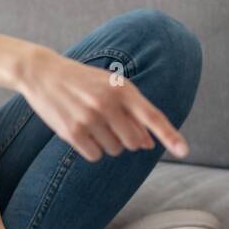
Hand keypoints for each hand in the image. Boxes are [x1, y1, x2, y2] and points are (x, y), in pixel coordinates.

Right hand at [15, 47, 187, 162]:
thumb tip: (149, 143)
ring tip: (93, 122)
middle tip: (112, 123)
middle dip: (129, 140)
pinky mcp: (72, 132)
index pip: (153, 117)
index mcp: (122, 88)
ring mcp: (90, 118)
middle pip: (135, 142)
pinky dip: (92, 149)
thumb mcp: (111, 85)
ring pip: (115, 150)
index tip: (184, 151)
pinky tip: (82, 131)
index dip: (170, 136)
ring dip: (108, 143)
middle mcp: (108, 103)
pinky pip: (95, 155)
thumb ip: (133, 111)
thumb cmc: (84, 81)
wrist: (43, 73)